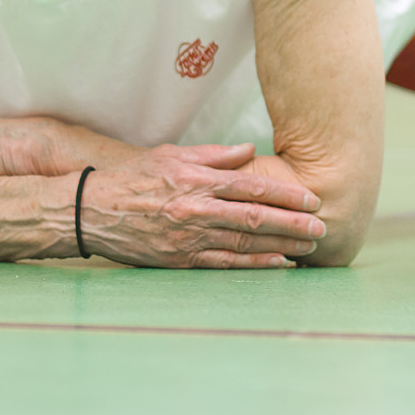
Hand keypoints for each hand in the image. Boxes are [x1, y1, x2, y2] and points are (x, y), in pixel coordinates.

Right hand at [81, 142, 324, 268]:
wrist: (92, 210)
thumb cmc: (134, 178)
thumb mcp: (172, 155)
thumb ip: (214, 155)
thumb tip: (249, 150)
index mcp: (197, 180)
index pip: (251, 188)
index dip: (286, 195)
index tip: (312, 199)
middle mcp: (196, 209)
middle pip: (255, 218)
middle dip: (293, 223)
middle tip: (322, 226)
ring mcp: (189, 237)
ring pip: (244, 243)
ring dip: (281, 245)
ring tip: (309, 246)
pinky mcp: (181, 259)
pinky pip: (225, 265)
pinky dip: (254, 265)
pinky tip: (278, 264)